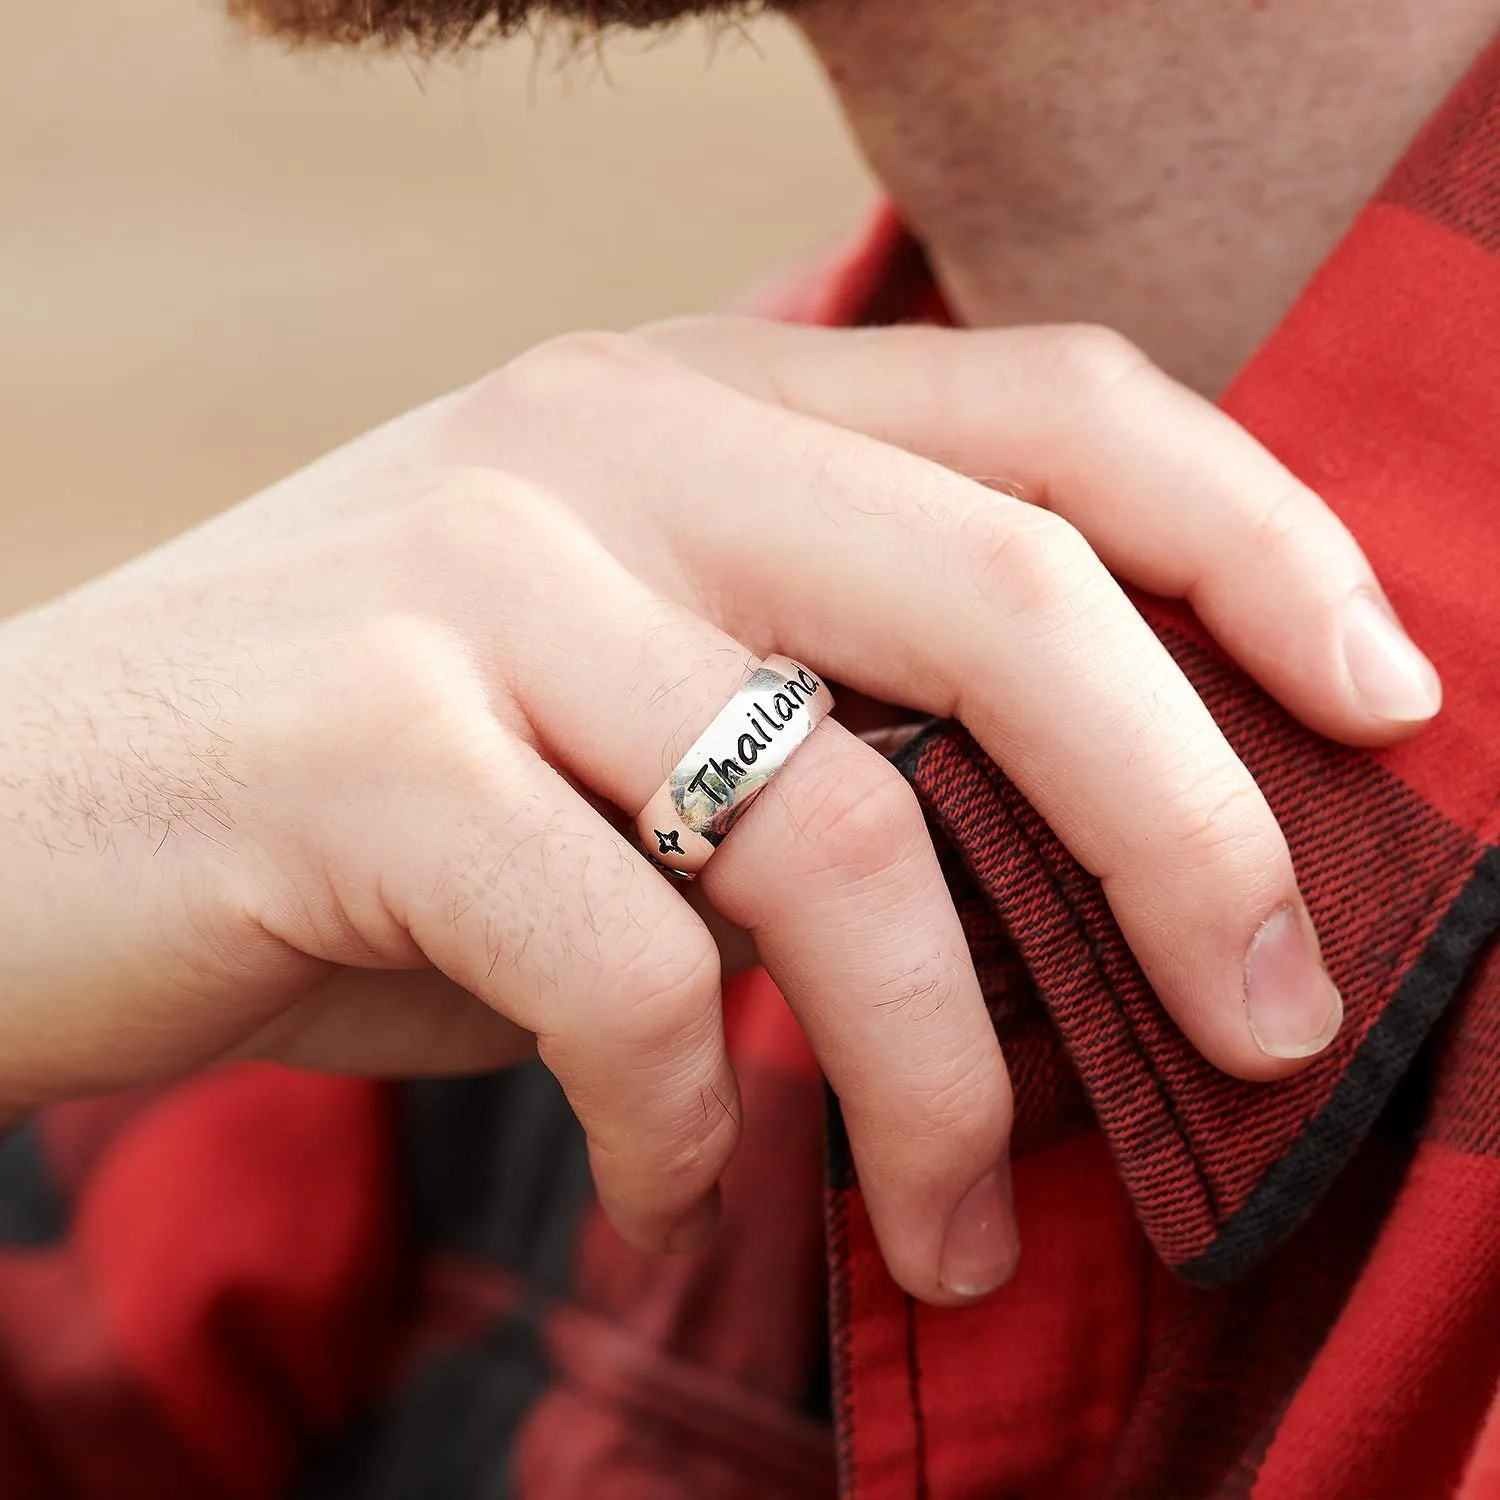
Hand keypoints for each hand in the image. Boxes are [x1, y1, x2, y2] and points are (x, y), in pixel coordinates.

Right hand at [0, 318, 1438, 1302]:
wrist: (25, 808)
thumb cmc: (362, 773)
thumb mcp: (620, 697)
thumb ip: (828, 725)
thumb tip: (1081, 882)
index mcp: (701, 399)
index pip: (1058, 410)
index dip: (1258, 542)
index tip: (1390, 702)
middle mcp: (606, 442)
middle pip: (1012, 608)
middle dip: (1189, 838)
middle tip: (1270, 1034)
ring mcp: (485, 577)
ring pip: (839, 840)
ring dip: (934, 1082)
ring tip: (947, 1231)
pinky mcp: (368, 746)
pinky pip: (635, 976)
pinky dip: (697, 1127)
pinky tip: (682, 1195)